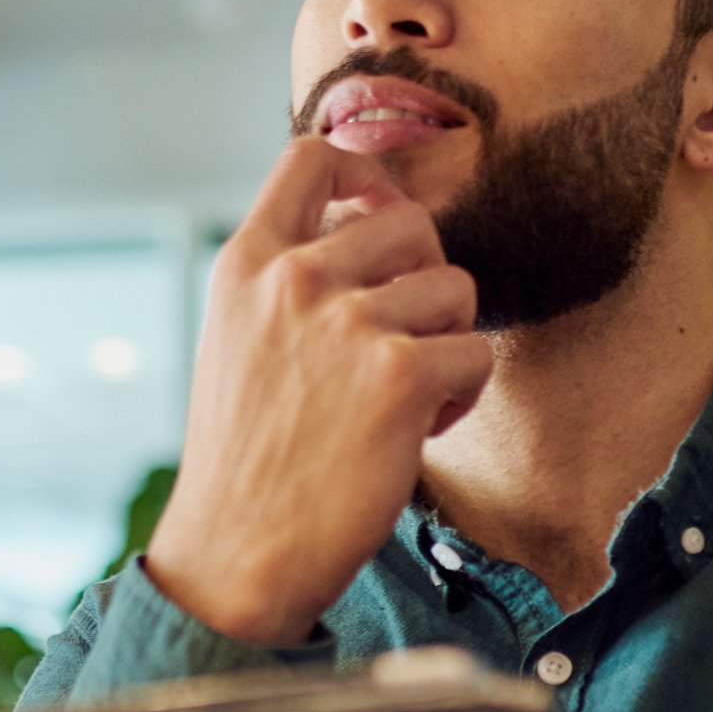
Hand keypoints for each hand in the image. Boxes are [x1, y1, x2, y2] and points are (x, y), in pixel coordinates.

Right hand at [141, 138, 489, 643]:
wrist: (236, 554)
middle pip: (412, 221)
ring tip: (402, 398)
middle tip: (400, 343)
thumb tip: (370, 230)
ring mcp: (349, 322)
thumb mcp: (237, 341)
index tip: (379, 211)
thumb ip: (288, 283)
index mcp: (246, 263)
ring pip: (455, 287)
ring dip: (446, 342)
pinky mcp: (400, 375)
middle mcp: (295, 278)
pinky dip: (460, 398)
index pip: (310, 156)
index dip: (364, 172)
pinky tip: (412, 434)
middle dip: (425, 279)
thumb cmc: (246, 459)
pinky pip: (476, 353)